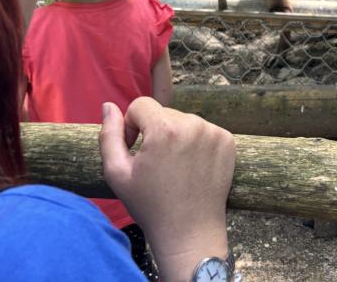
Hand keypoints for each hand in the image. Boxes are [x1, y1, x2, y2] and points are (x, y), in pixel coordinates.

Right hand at [100, 98, 235, 281]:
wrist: (190, 231)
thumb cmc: (150, 205)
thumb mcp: (117, 173)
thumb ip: (109, 135)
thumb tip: (108, 106)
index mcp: (165, 128)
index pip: (141, 105)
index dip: (132, 125)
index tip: (135, 149)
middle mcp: (193, 124)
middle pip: (164, 113)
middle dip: (155, 132)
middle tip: (156, 163)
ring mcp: (214, 132)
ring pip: (185, 121)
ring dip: (176, 137)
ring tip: (175, 167)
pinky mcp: (228, 141)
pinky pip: (204, 130)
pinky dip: (196, 143)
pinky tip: (192, 167)